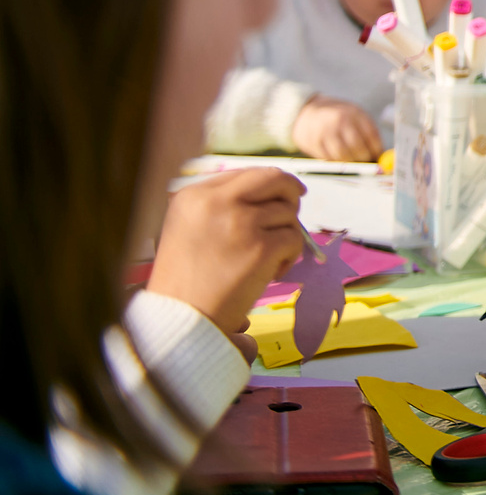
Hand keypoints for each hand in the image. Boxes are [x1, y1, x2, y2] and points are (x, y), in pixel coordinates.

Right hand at [147, 170, 305, 338]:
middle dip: (291, 191)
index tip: (282, 193)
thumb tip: (271, 189)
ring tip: (266, 260)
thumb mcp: (188, 228)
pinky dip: (290, 256)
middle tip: (295, 207)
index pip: (246, 174)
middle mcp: (216, 202)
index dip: (270, 184)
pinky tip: (271, 273)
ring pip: (287, 213)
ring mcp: (240, 223)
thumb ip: (220, 205)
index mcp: (192, 195)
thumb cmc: (185, 281)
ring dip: (285, 236)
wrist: (179, 320)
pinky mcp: (261, 247)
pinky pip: (294, 239)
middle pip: (274, 178)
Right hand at [292, 95, 381, 162]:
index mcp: (354, 112)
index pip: (370, 134)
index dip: (377, 150)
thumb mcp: (355, 117)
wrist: (309, 112)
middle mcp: (339, 120)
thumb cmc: (340, 118)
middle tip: (367, 163)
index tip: (380, 158)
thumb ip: (368, 133)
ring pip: (342, 155)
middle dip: (364, 158)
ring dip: (350, 163)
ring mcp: (325, 131)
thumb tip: (382, 156)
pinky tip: (338, 157)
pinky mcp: (313, 142)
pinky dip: (336, 162)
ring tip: (353, 161)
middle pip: (357, 146)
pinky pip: (329, 158)